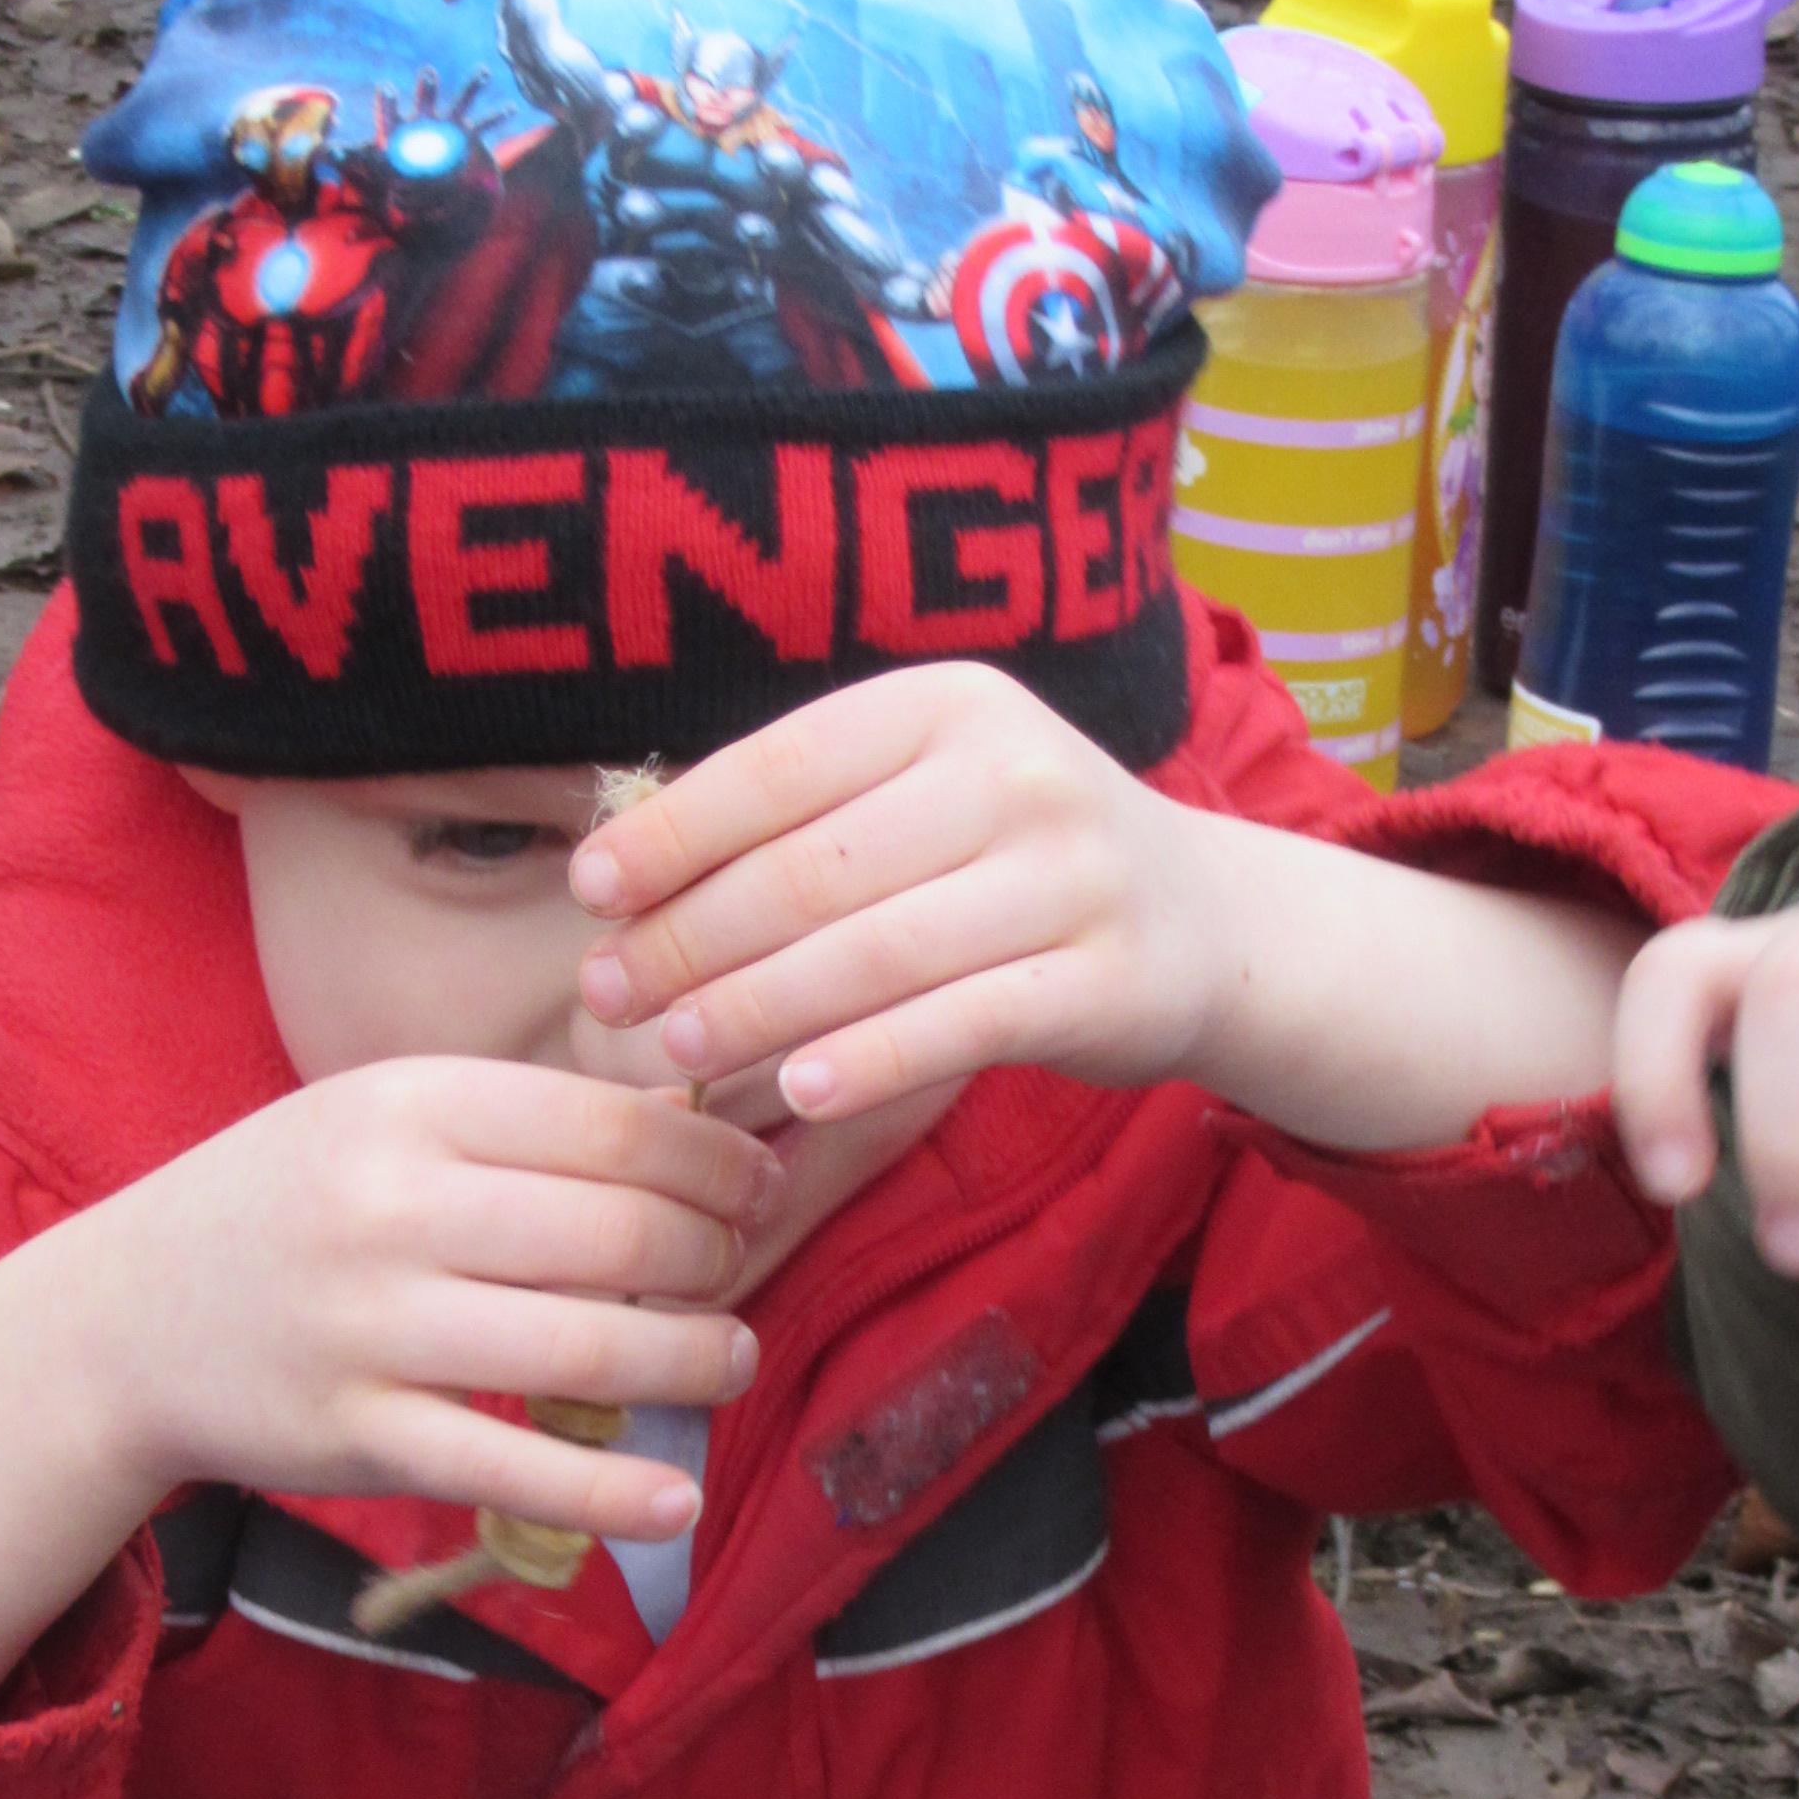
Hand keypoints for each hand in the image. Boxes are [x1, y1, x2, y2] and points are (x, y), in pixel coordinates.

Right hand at [0, 1060, 774, 1713]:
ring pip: (584, 1345)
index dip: (716, 1164)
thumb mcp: (382, 1119)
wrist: (123, 1319)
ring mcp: (369, 1325)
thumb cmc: (289, 1207)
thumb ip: (521, 1125)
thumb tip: (697, 1135)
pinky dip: (611, 1492)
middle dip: (712, 1260)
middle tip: (735, 1278)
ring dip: (690, 1362)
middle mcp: (388, 1206)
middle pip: (617, 1232)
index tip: (757, 1189)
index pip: (615, 1128)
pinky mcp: (356, 1434)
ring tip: (726, 1361)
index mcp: (410, 1104)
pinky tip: (679, 1496)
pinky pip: (510, 1467)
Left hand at [568, 665, 1229, 1122]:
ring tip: (675, 1053)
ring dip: (756, 1010)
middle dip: (693, 940)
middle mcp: (1016, 771)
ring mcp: (1071, 875)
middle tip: (609, 998)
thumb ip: (804, 817)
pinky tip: (794, 1094)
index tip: (590, 893)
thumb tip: (623, 874)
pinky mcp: (1107, 979)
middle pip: (812, 871)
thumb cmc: (1013, 861)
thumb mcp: (925, 795)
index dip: (672, 835)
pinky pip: (960, 1027)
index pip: (777, 767)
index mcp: (947, 703)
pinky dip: (867, 1063)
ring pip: (874, 955)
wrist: (1208, 924)